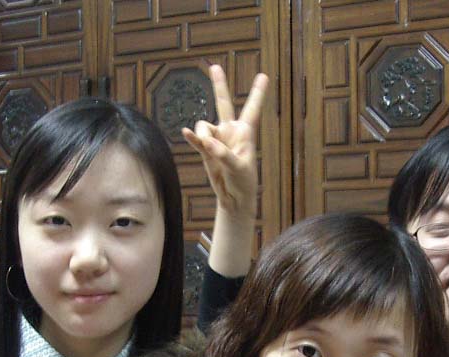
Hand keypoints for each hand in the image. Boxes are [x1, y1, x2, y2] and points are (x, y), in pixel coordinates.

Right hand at [181, 65, 267, 217]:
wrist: (233, 197)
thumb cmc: (243, 181)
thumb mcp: (238, 168)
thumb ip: (223, 154)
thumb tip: (208, 142)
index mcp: (245, 133)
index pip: (252, 109)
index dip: (257, 93)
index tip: (263, 76)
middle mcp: (230, 131)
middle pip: (223, 103)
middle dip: (219, 85)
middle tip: (214, 67)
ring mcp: (217, 139)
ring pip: (203, 126)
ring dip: (203, 137)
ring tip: (210, 153)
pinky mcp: (205, 150)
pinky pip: (196, 139)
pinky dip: (192, 137)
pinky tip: (185, 133)